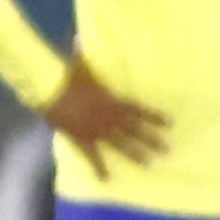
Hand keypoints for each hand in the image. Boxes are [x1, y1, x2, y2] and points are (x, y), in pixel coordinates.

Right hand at [43, 57, 166, 181]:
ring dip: (135, 154)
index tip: (170, 124)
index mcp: (112, 100)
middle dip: (151, 140)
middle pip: (135, 130)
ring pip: (121, 144)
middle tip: (167, 150)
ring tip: (149, 164)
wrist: (49, 87)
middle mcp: (109, 116)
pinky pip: (93, 156)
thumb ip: (83, 53)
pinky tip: (106, 180)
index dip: (154, 117)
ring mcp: (97, 129)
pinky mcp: (82, 138)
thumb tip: (80, 38)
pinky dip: (99, 168)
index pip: (139, 110)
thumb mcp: (79, 64)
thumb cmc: (65, 74)